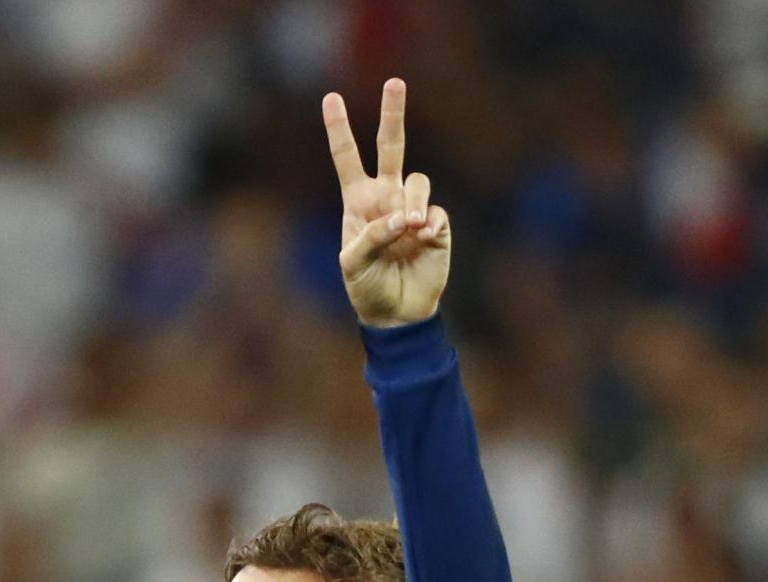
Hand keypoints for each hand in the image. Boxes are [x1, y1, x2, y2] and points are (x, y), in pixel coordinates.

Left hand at [323, 78, 450, 326]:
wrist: (396, 313)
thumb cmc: (366, 288)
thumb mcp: (353, 264)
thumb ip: (372, 236)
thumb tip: (403, 217)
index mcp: (359, 202)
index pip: (347, 158)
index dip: (339, 129)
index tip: (331, 98)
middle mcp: (386, 198)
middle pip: (391, 147)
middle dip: (392, 114)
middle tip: (394, 83)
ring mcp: (412, 208)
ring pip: (417, 180)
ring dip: (412, 201)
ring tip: (408, 228)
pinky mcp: (436, 224)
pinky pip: (435, 210)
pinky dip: (428, 222)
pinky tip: (423, 239)